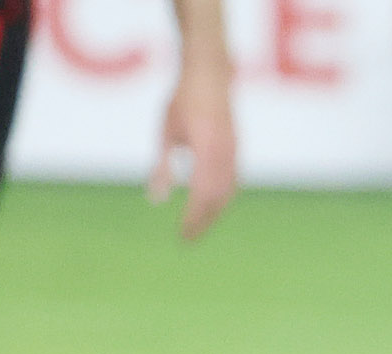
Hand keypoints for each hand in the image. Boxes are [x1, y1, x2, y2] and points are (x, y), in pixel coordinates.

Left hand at [150, 53, 236, 240]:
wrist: (210, 76)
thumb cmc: (183, 101)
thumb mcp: (166, 133)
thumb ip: (162, 166)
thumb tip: (155, 199)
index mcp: (207, 151)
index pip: (201, 195)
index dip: (193, 218)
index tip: (182, 235)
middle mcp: (225, 156)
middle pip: (218, 200)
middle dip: (203, 222)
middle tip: (189, 239)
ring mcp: (235, 155)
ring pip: (228, 194)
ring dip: (214, 213)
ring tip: (200, 226)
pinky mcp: (237, 152)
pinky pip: (233, 183)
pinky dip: (222, 199)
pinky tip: (213, 205)